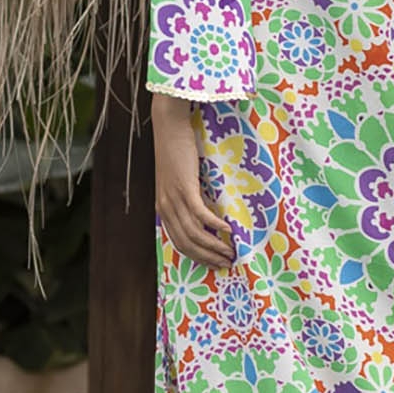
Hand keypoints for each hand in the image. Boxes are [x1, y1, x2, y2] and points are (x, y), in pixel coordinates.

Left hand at [151, 92, 236, 269]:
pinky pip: (200, 214)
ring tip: (231, 250)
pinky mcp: (184, 188)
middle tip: (228, 263)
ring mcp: (174, 199)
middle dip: (208, 257)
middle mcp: (166, 208)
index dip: (198, 258)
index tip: (215, 264)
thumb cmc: (176, 151)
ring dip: (214, 245)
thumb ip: (185, 198)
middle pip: (188, 243)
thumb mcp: (177, 181)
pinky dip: (214, 225)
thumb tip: (204, 214)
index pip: (179, 244)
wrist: (168, 128)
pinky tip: (228, 229)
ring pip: (194, 233)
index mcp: (163, 209)